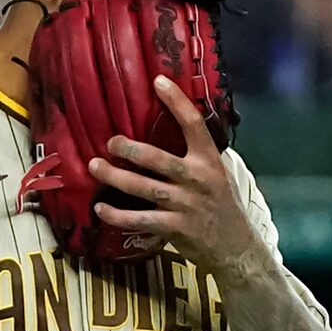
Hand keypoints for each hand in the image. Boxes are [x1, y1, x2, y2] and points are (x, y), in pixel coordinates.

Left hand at [89, 75, 268, 277]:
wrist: (236, 249)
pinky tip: (100, 208)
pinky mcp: (175, 228)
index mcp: (209, 162)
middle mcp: (197, 180)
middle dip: (130, 149)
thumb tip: (173, 126)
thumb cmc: (223, 207)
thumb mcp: (219, 175)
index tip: (158, 81)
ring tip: (95, 166)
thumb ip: (197, 156)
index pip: (194, 125)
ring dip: (117, 177)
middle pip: (158, 159)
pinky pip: (140, 220)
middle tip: (111, 141)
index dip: (176, 102)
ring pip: (144, 188)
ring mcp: (185, 205)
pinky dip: (118, 216)